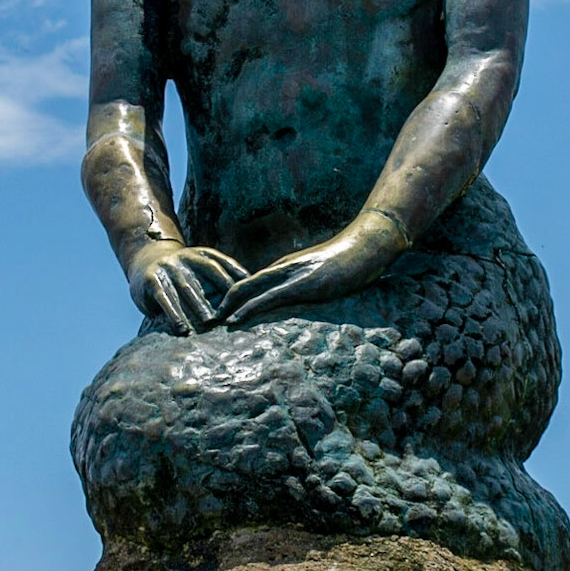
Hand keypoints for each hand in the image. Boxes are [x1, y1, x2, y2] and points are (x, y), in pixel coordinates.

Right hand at [128, 240, 247, 334]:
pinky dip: (174, 314)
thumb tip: (250, 295)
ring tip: (209, 323)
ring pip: (186, 287)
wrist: (146, 259)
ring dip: (198, 306)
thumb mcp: (200, 266)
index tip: (249, 294)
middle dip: (220, 292)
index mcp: (202, 254)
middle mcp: (186, 257)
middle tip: (233, 312)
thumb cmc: (182, 271)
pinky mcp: (152, 280)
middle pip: (208, 274)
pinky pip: (164, 298)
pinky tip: (181, 329)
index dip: (236, 277)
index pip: (223, 264)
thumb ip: (220, 277)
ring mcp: (168, 267)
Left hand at [218, 210, 408, 325]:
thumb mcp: (322, 273)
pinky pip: (269, 297)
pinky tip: (235, 319)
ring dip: (227, 307)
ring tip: (209, 323)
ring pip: (248, 290)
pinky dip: (248, 308)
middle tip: (202, 320)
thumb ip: (305, 283)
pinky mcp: (303, 284)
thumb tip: (294, 300)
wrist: (367, 247)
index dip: (230, 298)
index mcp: (286, 267)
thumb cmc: (349, 262)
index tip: (216, 313)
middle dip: (220, 302)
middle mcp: (283, 268)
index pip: (250, 283)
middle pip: (241, 284)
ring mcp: (292, 274)